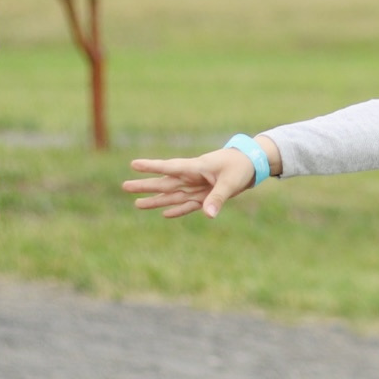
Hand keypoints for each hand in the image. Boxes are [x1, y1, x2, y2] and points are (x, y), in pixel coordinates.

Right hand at [124, 145, 260, 218]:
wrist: (253, 164)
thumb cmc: (241, 167)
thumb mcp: (231, 182)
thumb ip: (218, 198)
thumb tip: (207, 214)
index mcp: (197, 167)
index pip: (170, 167)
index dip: (152, 166)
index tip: (133, 164)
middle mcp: (193, 177)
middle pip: (165, 182)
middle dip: (145, 185)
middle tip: (124, 186)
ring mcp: (198, 186)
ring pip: (172, 194)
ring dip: (156, 200)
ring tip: (136, 204)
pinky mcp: (205, 195)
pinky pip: (187, 204)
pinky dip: (177, 209)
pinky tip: (164, 213)